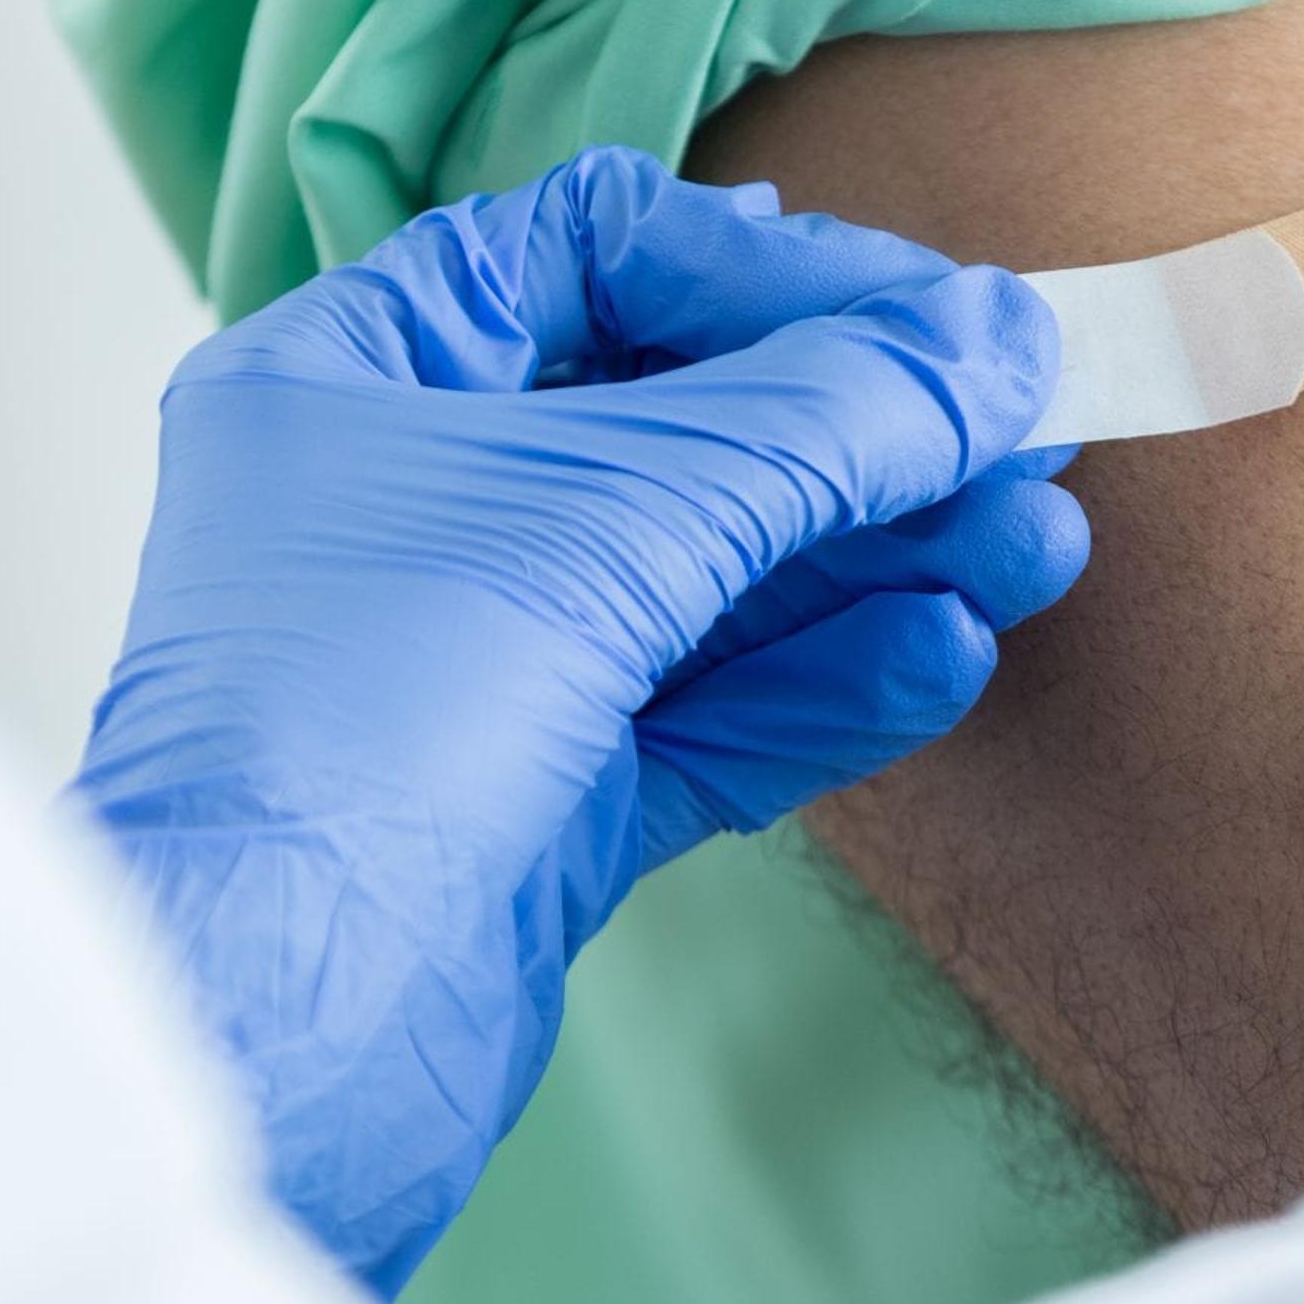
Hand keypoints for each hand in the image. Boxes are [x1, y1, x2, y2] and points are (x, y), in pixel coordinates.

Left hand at [77, 148, 1085, 1293]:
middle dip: (862, 432)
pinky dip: (830, 683)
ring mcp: (472, 665)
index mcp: (349, 378)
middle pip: (677, 418)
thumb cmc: (349, 735)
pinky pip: (712, 714)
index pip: (589, 257)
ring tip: (1038, 545)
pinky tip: (947, 652)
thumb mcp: (608, 515)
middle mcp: (404, 508)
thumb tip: (990, 342)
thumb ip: (817, 419)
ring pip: (713, 579)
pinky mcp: (532, 810)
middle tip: (1029, 438)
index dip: (771, 273)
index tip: (929, 317)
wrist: (265, 1047)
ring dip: (881, 557)